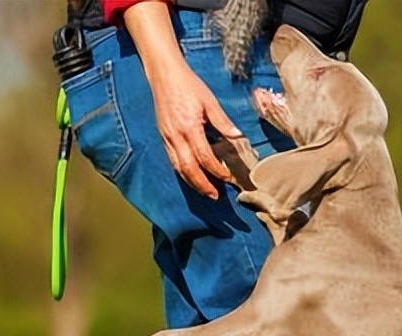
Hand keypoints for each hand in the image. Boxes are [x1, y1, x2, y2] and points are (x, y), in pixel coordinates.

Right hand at [124, 0, 241, 198]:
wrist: (164, 74)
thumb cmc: (188, 84)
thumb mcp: (210, 101)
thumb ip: (223, 121)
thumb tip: (238, 136)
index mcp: (189, 127)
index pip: (204, 156)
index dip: (217, 170)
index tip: (228, 178)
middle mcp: (176, 135)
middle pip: (188, 168)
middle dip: (202, 184)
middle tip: (215, 195)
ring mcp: (167, 137)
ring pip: (178, 167)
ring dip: (192, 182)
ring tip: (205, 190)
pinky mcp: (163, 136)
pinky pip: (172, 159)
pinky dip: (182, 171)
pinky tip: (192, 175)